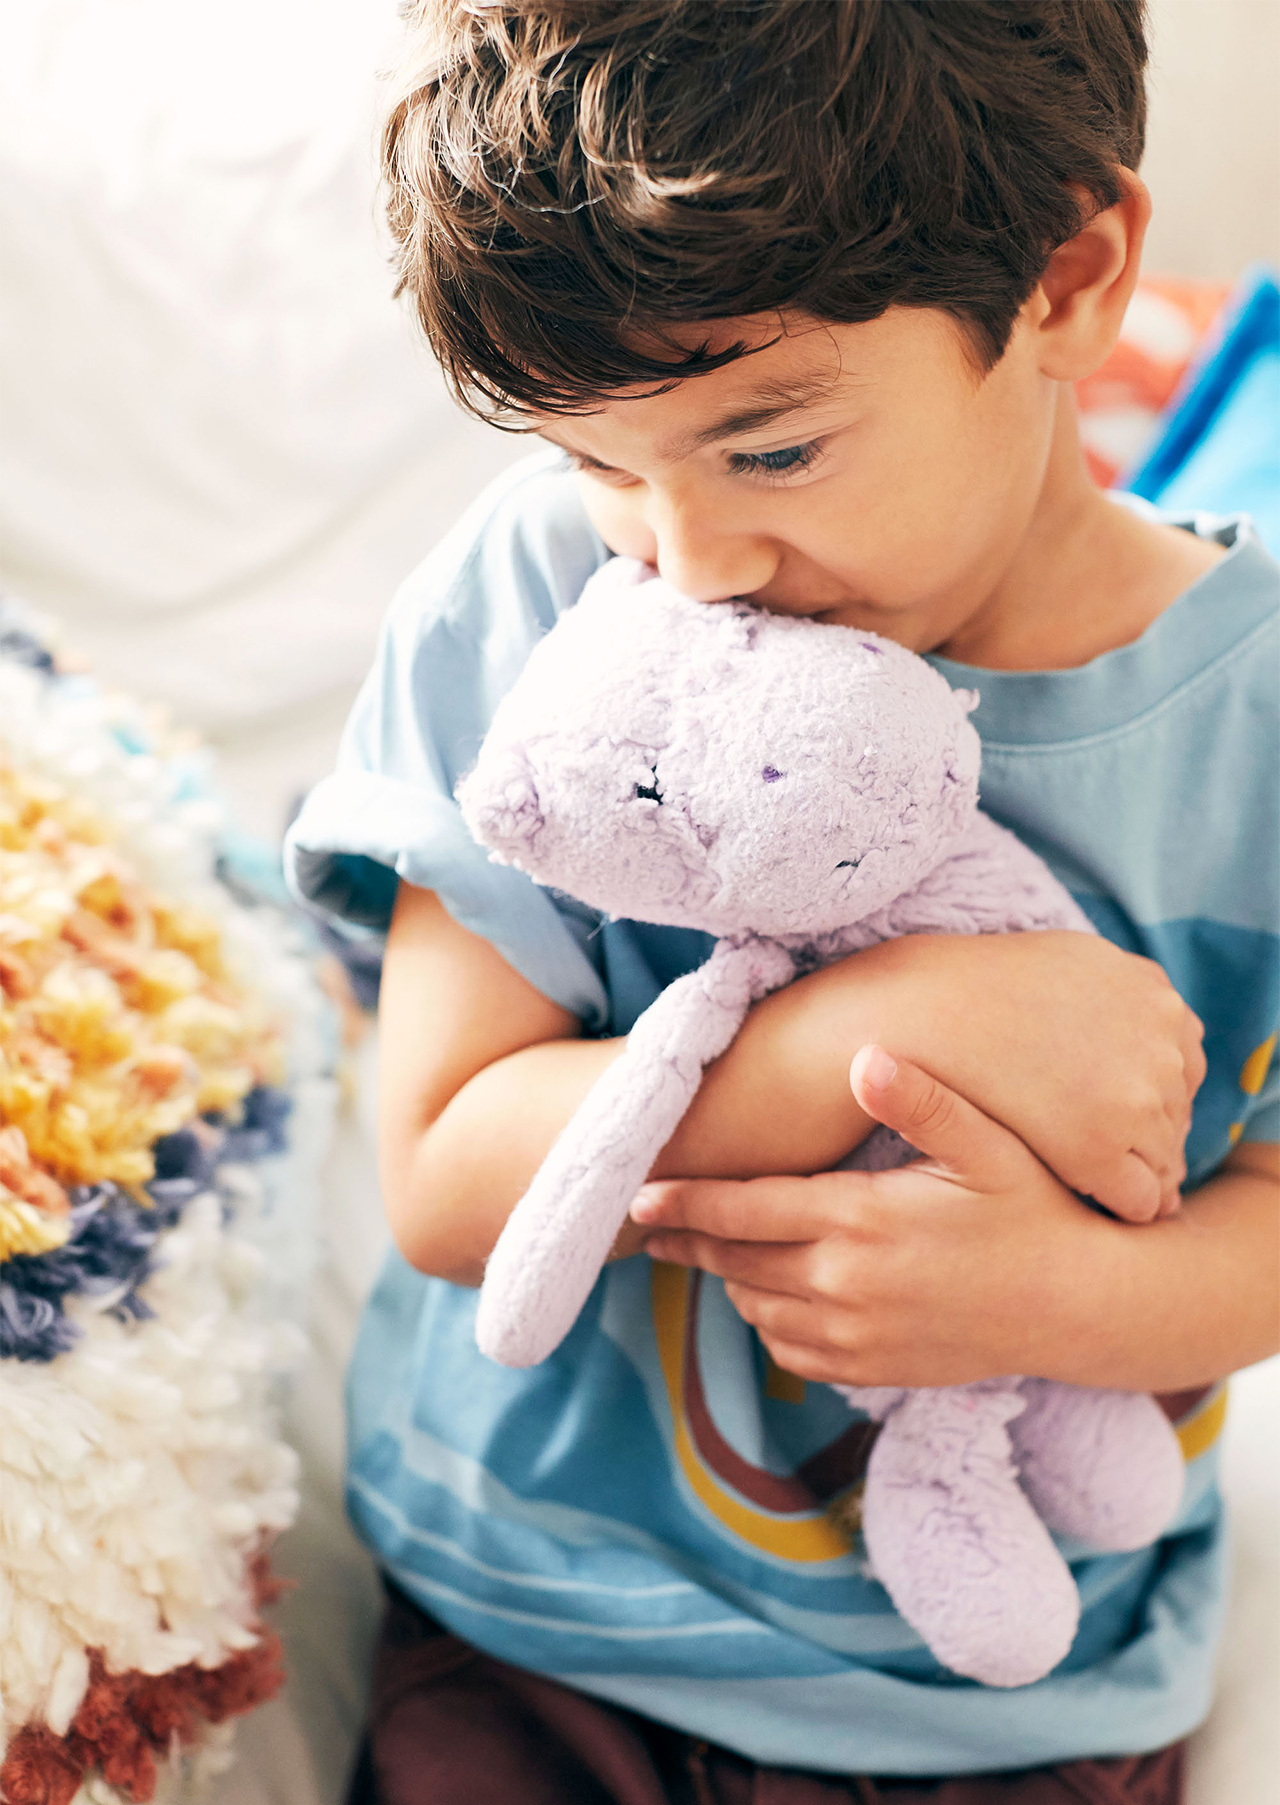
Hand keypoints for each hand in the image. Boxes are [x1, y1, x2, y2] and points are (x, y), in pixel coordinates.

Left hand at [632, 1045, 1137, 1388]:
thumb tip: (865, 1056)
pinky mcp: (875, 1369)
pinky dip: (768, 1323)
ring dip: (728, 1280)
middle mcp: (847, 1286)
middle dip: (688, 1242)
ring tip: (710, 1249)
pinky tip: (771, 1294)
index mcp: (860, 1222)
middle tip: (651, 1224)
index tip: (638, 1196)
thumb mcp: (989, 1144)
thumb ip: (923, 1100)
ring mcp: (858, 1336)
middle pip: (736, 1264)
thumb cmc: (1034, 1208)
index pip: (742, 1213)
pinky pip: (793, 1352)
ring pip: (758, 1309)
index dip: (683, 1204)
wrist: (1081, 1306)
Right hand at [846, 931, 1203, 1220]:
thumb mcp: (1068, 959)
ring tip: (1103, 1184)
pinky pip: (1140, 1197)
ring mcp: (1136, 1097)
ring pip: (1166, 1158)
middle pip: (1177, 1110)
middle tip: (1112, 1151)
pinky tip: (1095, 1204)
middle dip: (1148, 1131)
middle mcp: (1158, 1042)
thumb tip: (1143, 1011)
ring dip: (1141, 1172)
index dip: (1145, 1091)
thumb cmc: (975, 987)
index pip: (1181, 1064)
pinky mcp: (1100, 1146)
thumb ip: (1116, 989)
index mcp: (1153, 994)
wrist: (918, 1013)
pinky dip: (1127, 1204)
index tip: (1112, 1107)